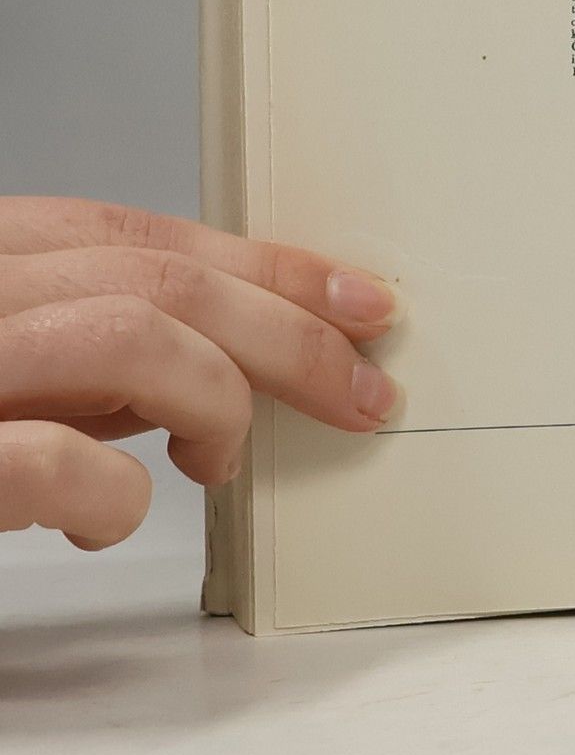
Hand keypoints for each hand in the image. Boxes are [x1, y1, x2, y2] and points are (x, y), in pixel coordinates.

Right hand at [0, 197, 399, 549]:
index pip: (138, 232)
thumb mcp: (21, 369)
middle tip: (361, 397)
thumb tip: (240, 353)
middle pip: (159, 282)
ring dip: (214, 405)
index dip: (267, 266)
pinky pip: (61, 463)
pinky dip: (116, 496)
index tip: (360, 303)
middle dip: (289, 337)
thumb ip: (108, 350)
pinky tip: (104, 521)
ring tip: (214, 463)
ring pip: (130, 341)